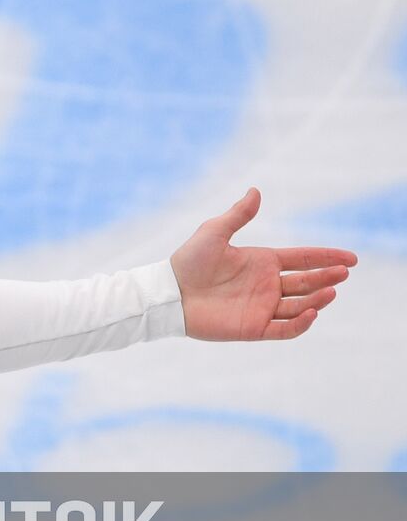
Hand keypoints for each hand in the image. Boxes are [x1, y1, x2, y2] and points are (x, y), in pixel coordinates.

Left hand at [169, 187, 356, 340]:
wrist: (169, 292)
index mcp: (262, 262)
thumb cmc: (189, 261)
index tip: (351, 259)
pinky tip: (311, 311)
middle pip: (307, 282)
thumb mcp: (214, 232)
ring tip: (331, 291)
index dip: (327, 258)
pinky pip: (284, 329)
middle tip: (344, 273)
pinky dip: (301, 323)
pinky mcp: (253, 328)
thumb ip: (238, 215)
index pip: (302, 259)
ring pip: (300, 305)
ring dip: (318, 299)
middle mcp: (266, 285)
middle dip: (327, 277)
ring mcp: (262, 307)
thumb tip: (256, 191)